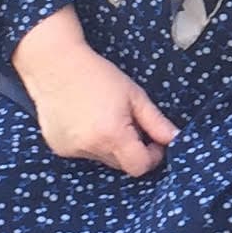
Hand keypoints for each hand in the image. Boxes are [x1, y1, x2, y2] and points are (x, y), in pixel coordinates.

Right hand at [13, 6, 177, 174]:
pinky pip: (84, 153)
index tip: (154, 141)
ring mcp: (72, 150)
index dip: (152, 156)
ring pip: (103, 159)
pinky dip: (90, 142)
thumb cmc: (97, 75)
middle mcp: (90, 147)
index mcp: (112, 134)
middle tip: (128, 121)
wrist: (54, 65)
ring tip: (102, 116)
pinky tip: (84, 119)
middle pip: (122, 164)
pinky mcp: (59, 148)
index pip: (140, 167)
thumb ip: (157, 122)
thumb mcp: (134, 95)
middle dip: (131, 148)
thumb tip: (177, 138)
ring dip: (110, 145)